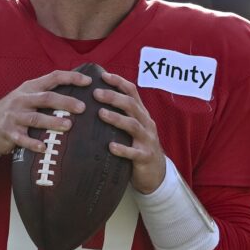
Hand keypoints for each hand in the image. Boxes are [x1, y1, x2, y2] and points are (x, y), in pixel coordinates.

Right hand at [0, 70, 89, 155]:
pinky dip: (33, 143)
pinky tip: (43, 148)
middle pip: (46, 98)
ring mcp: (14, 116)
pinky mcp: (8, 132)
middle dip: (65, 102)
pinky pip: (22, 139)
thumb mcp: (26, 96)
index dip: (71, 78)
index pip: (53, 77)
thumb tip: (77, 94)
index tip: (89, 82)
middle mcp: (22, 99)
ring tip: (68, 126)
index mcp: (30, 88)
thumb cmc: (14, 110)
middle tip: (82, 108)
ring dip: (52, 122)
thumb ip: (46, 93)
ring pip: (36, 118)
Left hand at [93, 71, 165, 193]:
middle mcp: (146, 123)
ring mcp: (147, 140)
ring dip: (116, 118)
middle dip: (114, 97)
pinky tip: (110, 146)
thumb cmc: (137, 146)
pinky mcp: (145, 156)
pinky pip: (134, 152)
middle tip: (96, 93)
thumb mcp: (132, 127)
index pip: (132, 92)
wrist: (156, 173)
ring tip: (101, 114)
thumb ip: (120, 115)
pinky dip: (122, 149)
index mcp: (141, 114)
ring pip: (133, 125)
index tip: (103, 76)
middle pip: (131, 105)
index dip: (119, 82)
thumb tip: (92, 101)